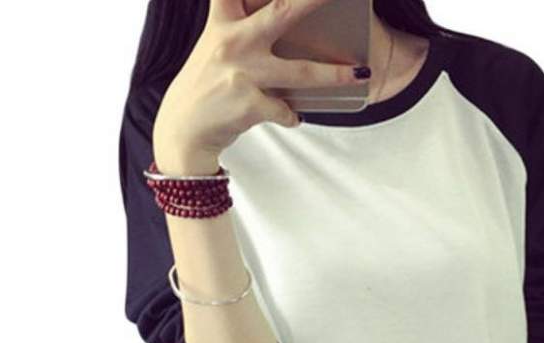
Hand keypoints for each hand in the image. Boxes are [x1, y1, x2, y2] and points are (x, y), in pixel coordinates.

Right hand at [152, 0, 369, 172]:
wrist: (184, 128)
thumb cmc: (208, 84)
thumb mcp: (216, 44)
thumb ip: (241, 23)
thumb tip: (286, 13)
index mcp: (223, 20)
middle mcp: (232, 41)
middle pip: (282, 10)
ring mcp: (242, 73)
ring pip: (301, 71)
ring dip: (334, 74)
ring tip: (359, 73)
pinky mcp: (249, 104)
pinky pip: (285, 110)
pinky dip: (291, 115)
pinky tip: (290, 116)